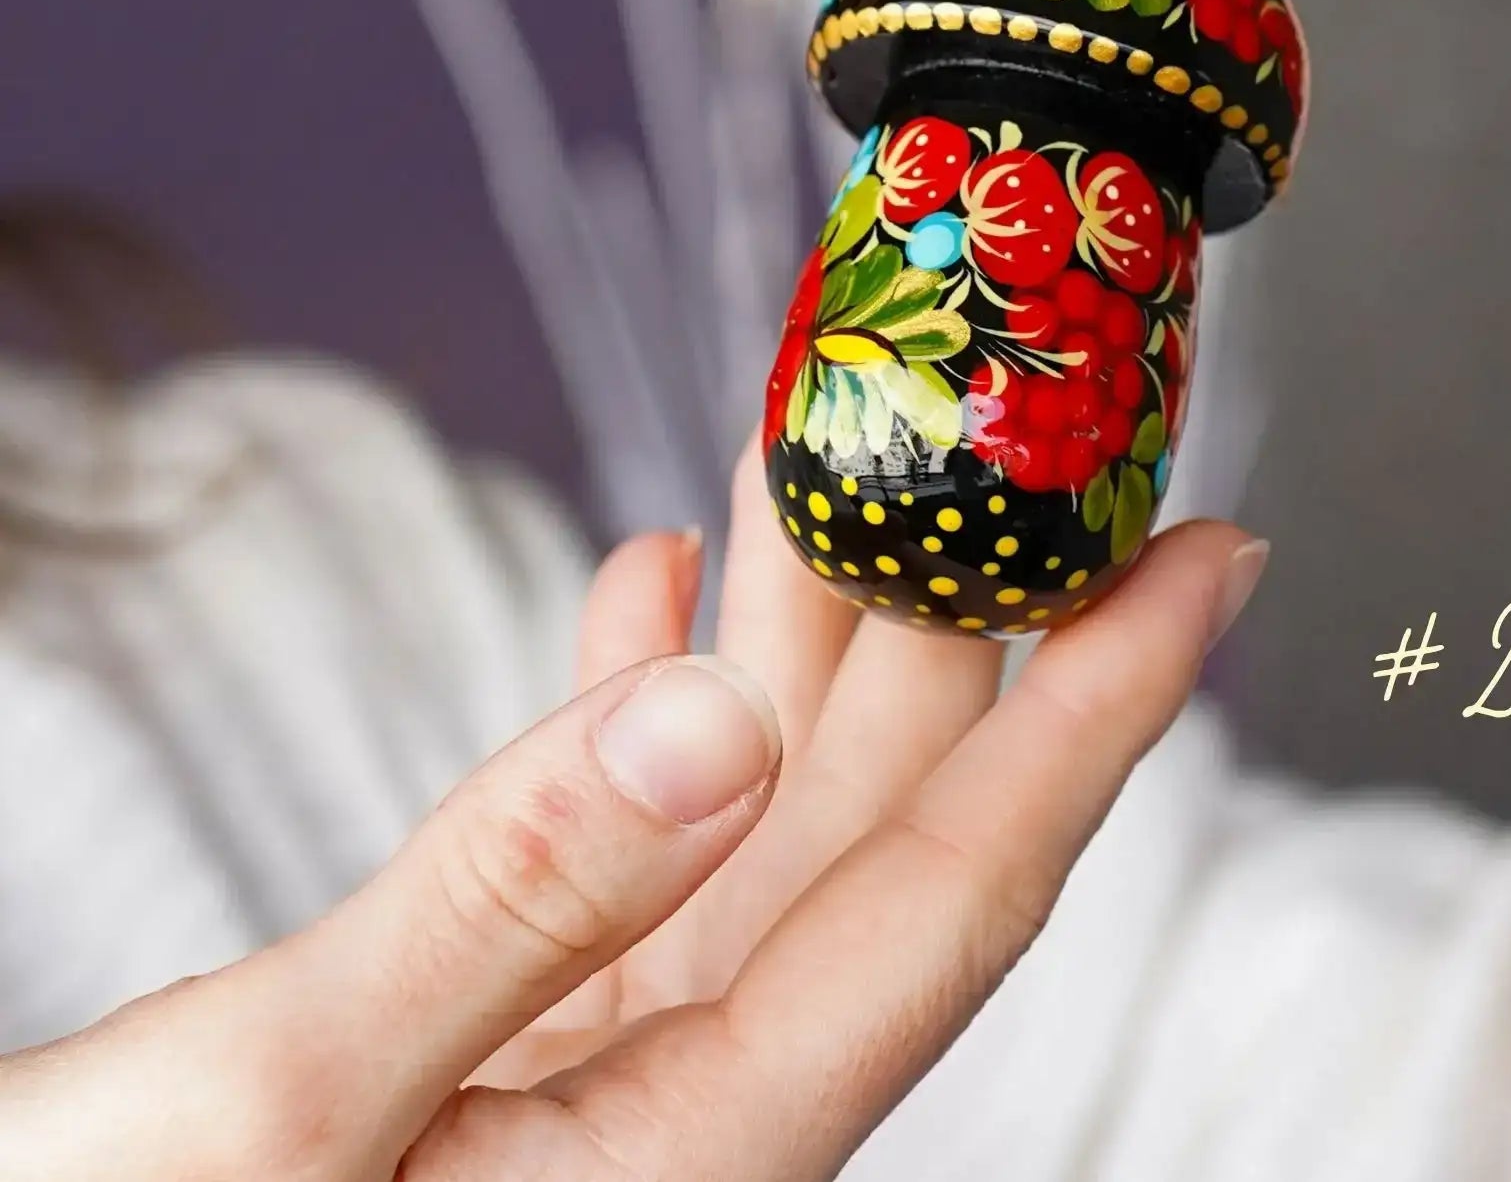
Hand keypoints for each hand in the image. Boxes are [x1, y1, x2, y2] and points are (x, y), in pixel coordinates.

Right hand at [0, 447, 1265, 1181]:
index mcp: (692, 1149)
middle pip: (870, 814)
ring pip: (753, 808)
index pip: (961, 889)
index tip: (1215, 557)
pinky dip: (636, 705)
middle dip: (940, 597)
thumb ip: (511, 907)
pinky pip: (624, 848)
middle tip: (993, 420)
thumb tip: (718, 721)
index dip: (1108, 711)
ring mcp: (598, 1069)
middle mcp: (685, 1107)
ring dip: (784, 624)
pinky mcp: (506, 1043)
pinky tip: (648, 590)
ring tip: (817, 445)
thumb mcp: (276, 1116)